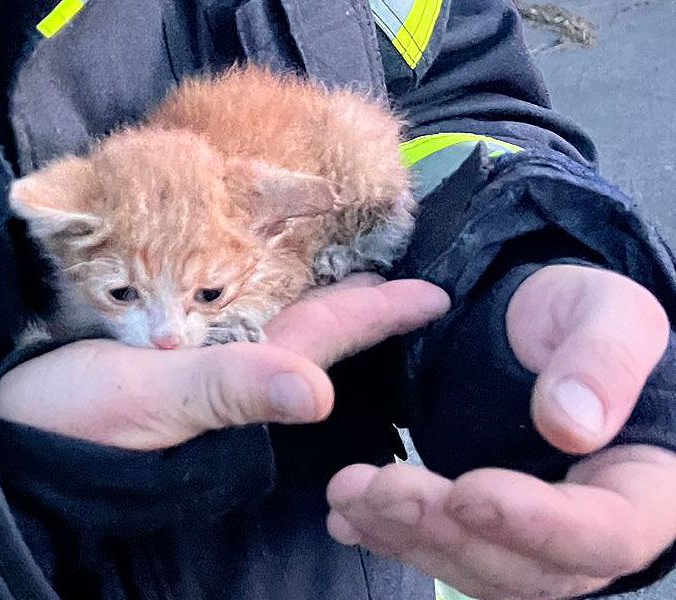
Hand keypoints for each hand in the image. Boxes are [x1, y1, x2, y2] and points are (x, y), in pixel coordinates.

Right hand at [0, 274, 449, 449]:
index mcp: (246, 374)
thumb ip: (229, 392)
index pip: (335, 335)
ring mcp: (206, 347)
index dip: (388, 312)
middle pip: (319, 319)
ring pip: (281, 308)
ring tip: (360, 247)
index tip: (441, 294)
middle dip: (366, 292)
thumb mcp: (151, 401)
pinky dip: (263, 275)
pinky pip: (234, 299)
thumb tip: (318, 393)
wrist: (10, 420)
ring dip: (322, 280)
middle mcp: (237, 360)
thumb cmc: (75, 418)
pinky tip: (276, 257)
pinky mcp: (171, 333)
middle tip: (407, 253)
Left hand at [327, 265, 675, 598]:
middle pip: (527, 568)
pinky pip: (443, 552)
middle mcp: (592, 532)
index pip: (607, 533)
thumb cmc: (583, 318)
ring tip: (349, 494)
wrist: (535, 331)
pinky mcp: (485, 531)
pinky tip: (348, 517)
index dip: (539, 524)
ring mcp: (534, 540)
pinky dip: (392, 538)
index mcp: (644, 487)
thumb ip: (603, 359)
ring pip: (475, 568)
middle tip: (381, 487)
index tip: (469, 490)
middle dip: (447, 531)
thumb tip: (573, 424)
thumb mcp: (608, 312)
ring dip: (406, 538)